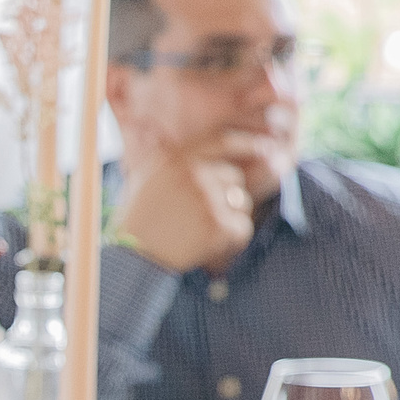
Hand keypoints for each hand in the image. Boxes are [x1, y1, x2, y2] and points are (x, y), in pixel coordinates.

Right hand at [114, 122, 269, 275]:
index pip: (224, 142)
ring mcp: (206, 198)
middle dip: (227, 198)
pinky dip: (231, 241)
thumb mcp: (149, 178)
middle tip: (202, 218)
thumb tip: (220, 149)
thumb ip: (179, 160)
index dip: (247, 145)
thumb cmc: (141, 220)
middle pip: (234, 178)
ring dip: (229, 219)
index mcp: (176, 159)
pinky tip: (207, 246)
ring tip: (200, 232)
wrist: (134, 258)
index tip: (264, 149)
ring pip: (242, 203)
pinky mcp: (216, 225)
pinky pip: (242, 228)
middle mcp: (192, 174)